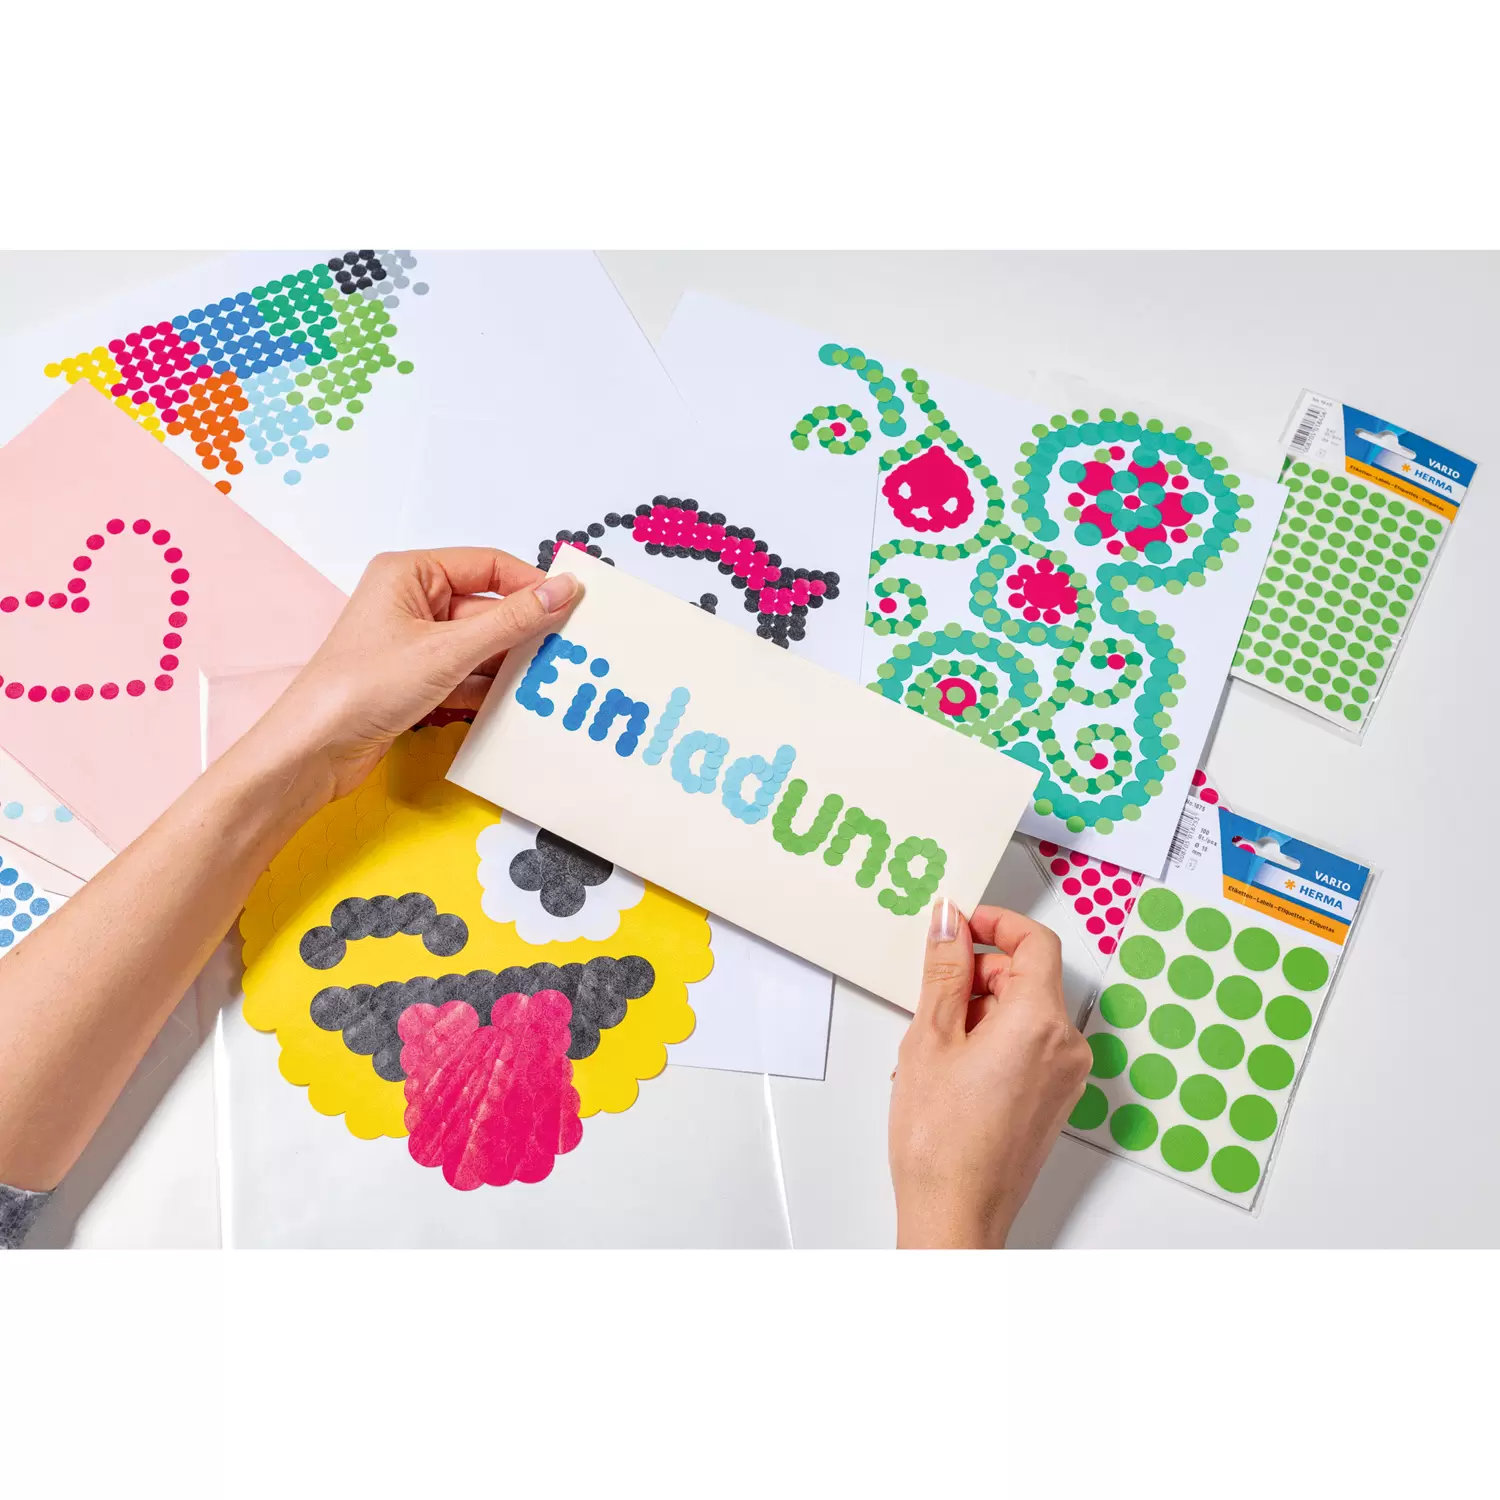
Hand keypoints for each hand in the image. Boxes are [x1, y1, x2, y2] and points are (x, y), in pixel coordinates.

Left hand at [252, 548, 577, 801]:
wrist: (315, 749)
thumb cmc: (361, 688)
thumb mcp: (449, 650)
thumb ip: (512, 620)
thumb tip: (562, 590)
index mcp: (410, 573)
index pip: (488, 565)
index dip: (531, 583)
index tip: (572, 604)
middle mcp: (411, 601)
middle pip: (487, 607)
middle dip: (523, 630)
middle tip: (568, 648)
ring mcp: (413, 642)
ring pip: (479, 644)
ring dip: (509, 663)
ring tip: (548, 679)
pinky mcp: (415, 678)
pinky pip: (466, 673)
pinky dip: (488, 687)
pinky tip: (514, 703)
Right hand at [889, 899, 1090, 1247]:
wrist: (955, 1214)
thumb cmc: (940, 1141)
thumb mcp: (930, 1037)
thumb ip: (945, 969)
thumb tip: (950, 921)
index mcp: (1039, 1023)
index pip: (1036, 942)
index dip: (997, 922)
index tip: (962, 923)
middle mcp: (1065, 1047)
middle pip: (1030, 977)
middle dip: (982, 970)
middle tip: (934, 990)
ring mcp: (1065, 1077)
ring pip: (1027, 1012)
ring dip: (984, 1008)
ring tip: (936, 1043)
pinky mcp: (1056, 1100)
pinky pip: (1030, 1045)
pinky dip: (995, 1038)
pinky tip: (954, 1066)